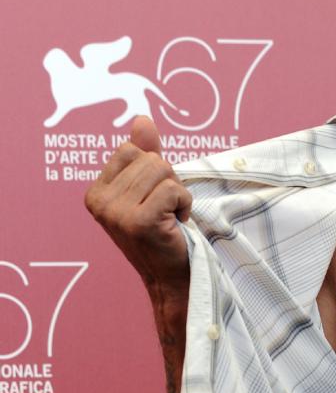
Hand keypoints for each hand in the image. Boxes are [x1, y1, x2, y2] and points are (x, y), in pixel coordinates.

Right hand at [84, 116, 191, 301]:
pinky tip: (175, 224)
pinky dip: (184, 204)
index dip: (154, 169)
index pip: (131, 150)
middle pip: (151, 159)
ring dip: (178, 193)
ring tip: (169, 217)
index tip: (153, 198)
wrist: (171, 274)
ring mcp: (116, 213)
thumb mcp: (149, 188)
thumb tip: (142, 118)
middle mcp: (99, 202)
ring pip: (163, 171)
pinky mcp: (138, 222)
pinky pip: (173, 189)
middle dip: (169, 181)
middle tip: (165, 211)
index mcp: (95, 192)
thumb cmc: (162, 229)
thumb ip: (146, 153)